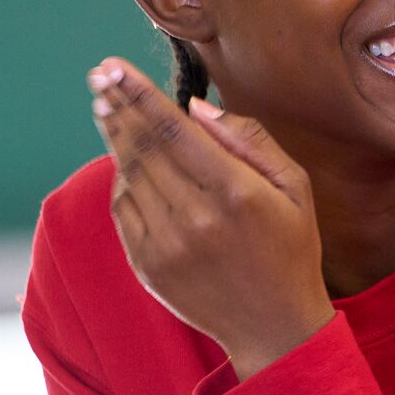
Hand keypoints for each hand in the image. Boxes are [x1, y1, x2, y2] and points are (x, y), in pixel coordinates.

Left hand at [88, 56, 335, 379]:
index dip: (139, 94)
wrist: (275, 327)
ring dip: (114, 138)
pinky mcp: (149, 265)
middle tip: (97, 76)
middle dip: (118, 106)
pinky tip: (126, 160)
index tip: (114, 67)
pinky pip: (123, 210)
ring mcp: (167, 244)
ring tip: (105, 107)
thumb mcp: (296, 188)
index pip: (173, 129)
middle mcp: (197, 217)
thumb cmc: (291, 249)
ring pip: (129, 176)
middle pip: (143, 147)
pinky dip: (122, 180)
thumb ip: (251, 141)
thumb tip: (197, 107)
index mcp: (238, 192)